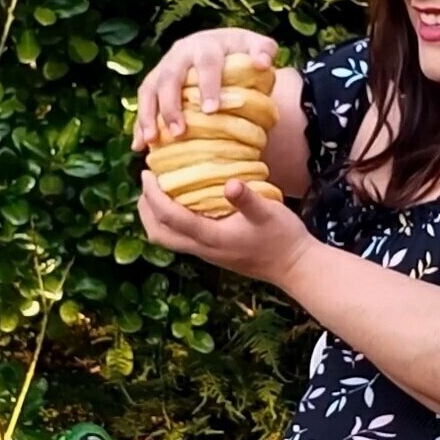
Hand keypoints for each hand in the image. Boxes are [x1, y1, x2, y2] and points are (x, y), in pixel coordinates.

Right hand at [132, 28, 278, 150]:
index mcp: (207, 45)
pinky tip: (139, 146)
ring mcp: (164, 66)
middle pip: (170, 77)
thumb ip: (265, 51)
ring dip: (149, 115)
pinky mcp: (154, 81)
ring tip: (152, 141)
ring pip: (150, 88)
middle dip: (172, 105)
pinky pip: (143, 102)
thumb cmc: (242, 53)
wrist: (220, 46)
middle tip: (179, 132)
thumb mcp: (257, 46)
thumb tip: (264, 64)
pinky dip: (139, 123)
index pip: (207, 64)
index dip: (208, 86)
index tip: (212, 111)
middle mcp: (181, 53)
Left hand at [137, 171, 315, 286]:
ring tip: (157, 191)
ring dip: (154, 217)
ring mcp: (206, 253)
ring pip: (166, 239)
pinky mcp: (212, 252)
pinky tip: (181, 203)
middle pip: (158, 233)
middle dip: (145, 208)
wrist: (294, 267)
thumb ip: (248, 199)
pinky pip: (179, 238)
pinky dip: (170, 221)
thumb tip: (230, 183)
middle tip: (147, 181)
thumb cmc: (283, 237)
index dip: (153, 195)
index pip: (169, 217)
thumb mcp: (269, 212)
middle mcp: (203, 248)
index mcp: (211, 237)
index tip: (147, 173)